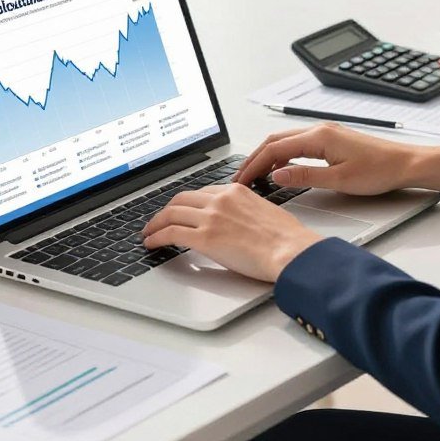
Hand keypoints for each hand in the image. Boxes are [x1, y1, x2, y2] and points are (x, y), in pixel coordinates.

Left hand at [141, 183, 324, 282]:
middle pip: (181, 199)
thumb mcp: (265, 211)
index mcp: (236, 191)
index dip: (186, 204)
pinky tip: (152, 243)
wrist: (290, 250)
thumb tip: (238, 223)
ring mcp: (211, 217)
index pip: (201, 193)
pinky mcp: (205, 238)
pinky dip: (157, 237)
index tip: (180, 211)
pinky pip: (171, 233)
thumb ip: (245, 211)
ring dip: (155, 224)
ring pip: (171, 214)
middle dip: (166, 210)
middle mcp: (221, 199)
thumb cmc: (286, 237)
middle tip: (158, 220)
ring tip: (149, 233)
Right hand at [234, 123, 439, 195]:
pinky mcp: (332, 139)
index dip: (254, 164)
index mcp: (319, 137)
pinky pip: (299, 143)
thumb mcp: (339, 180)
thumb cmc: (379, 171)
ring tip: (255, 174)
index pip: (274, 149)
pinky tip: (281, 168)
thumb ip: (304, 177)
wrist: (406, 164)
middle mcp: (319, 130)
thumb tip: (276, 175)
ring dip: (268, 156)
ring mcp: (326, 132)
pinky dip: (284, 154)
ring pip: (286, 140)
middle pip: (275, 140)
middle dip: (255, 158)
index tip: (241, 180)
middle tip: (240, 178)